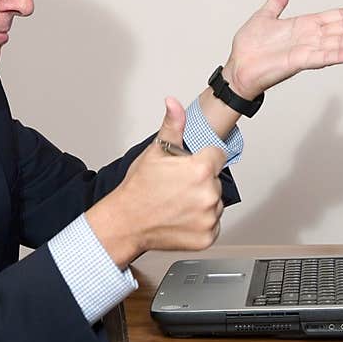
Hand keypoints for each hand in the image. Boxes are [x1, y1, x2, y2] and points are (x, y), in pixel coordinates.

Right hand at [86, 97, 227, 267]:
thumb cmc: (138, 189)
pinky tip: (182, 217)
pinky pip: (212, 224)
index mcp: (201, 170)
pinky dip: (200, 222)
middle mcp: (209, 195)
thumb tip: (174, 104)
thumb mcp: (155, 152)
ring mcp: (209, 218)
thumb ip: (172, 126)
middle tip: (177, 187)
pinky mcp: (207, 237)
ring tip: (177, 203)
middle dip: (201, 181)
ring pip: (215, 203)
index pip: (217, 155)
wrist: (125, 223)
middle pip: (216, 180)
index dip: (201, 158)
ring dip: (202, 202)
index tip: (187, 167)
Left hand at [223, 0, 342, 98]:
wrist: (237, 68)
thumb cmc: (249, 48)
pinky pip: (323, 57)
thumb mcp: (263, 18)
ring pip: (338, 43)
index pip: (336, 17)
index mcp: (304, 26)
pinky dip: (339, 55)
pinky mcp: (299, 62)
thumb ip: (275, 5)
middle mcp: (310, 38)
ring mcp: (307, 50)